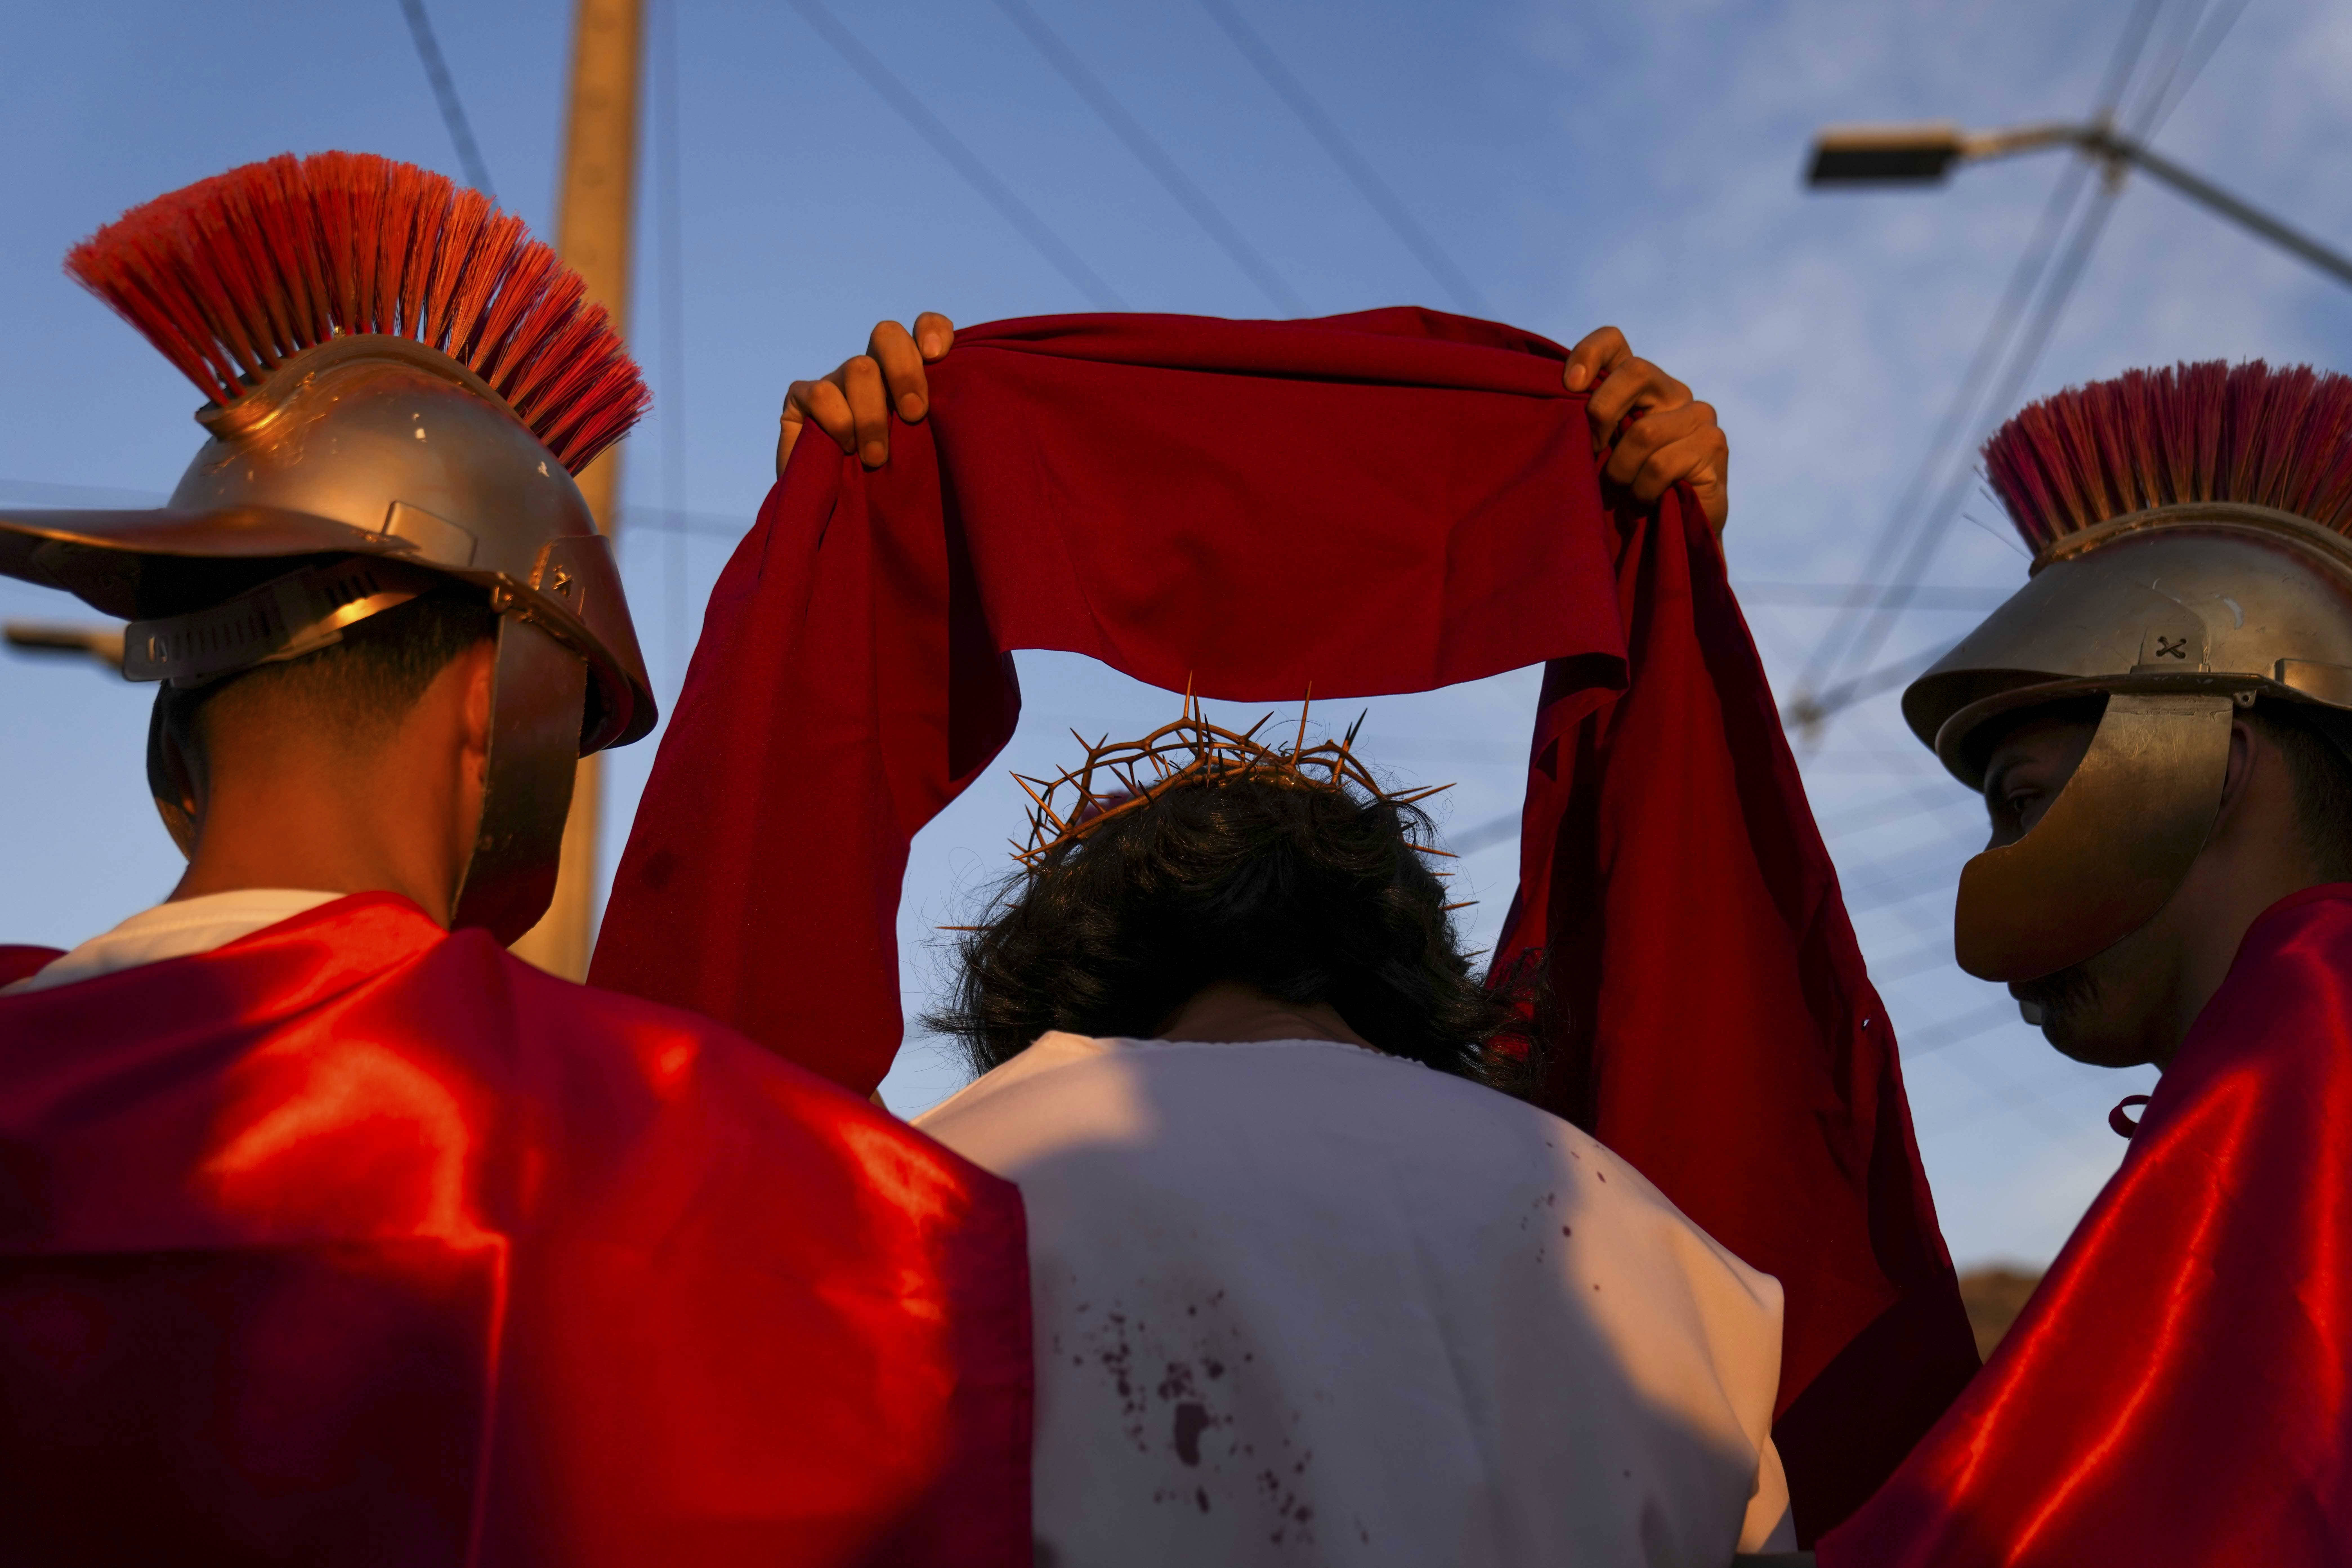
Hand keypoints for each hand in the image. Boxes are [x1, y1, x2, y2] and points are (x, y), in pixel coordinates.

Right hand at [777, 312, 955, 475]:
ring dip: (872, 416)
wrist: (839, 513)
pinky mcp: (800, 398)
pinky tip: (846, 449)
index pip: (925, 329)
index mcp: (908, 374)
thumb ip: (941, 426)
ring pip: (859, 369)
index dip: (933, 330)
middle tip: (914, 414)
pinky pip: (821, 394)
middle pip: (887, 335)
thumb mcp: (924, 454)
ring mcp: (836, 380)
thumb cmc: (893, 484)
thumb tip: (966, 415)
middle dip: (905, 371)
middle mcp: (873, 369)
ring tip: (878, 457)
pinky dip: (838, 422)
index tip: (937, 355)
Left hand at [1562, 326, 1728, 533]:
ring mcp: (1700, 417)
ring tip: (1622, 490)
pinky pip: (1661, 465)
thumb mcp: (1602, 450)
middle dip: (1602, 413)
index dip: (1589, 353)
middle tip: (1591, 451)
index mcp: (1642, 386)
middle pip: (1636, 372)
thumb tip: (1562, 399)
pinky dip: (1642, 489)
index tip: (1569, 385)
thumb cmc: (1629, 488)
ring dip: (1621, 470)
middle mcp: (1674, 392)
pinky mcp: (1714, 447)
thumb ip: (1590, 422)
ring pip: (1645, 432)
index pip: (1615, 343)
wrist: (1674, 530)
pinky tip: (1645, 500)